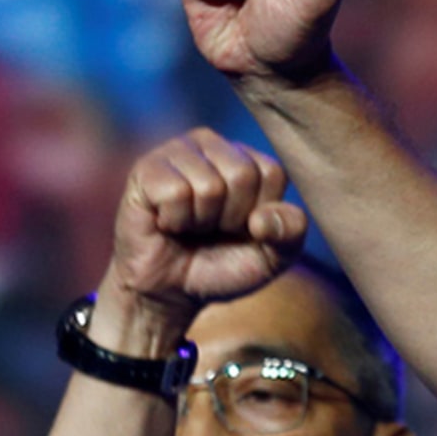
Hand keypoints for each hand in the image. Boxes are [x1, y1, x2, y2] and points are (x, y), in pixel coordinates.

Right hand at [104, 128, 308, 323]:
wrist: (173, 290)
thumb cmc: (224, 266)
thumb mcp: (273, 257)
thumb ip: (291, 232)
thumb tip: (263, 217)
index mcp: (247, 157)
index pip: (272, 173)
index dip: (259, 214)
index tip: (242, 229)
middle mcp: (212, 145)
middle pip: (242, 174)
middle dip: (231, 217)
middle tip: (212, 229)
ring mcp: (176, 152)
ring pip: (208, 185)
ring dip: (201, 221)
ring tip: (190, 225)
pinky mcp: (145, 168)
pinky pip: (175, 192)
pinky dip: (175, 220)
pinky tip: (167, 223)